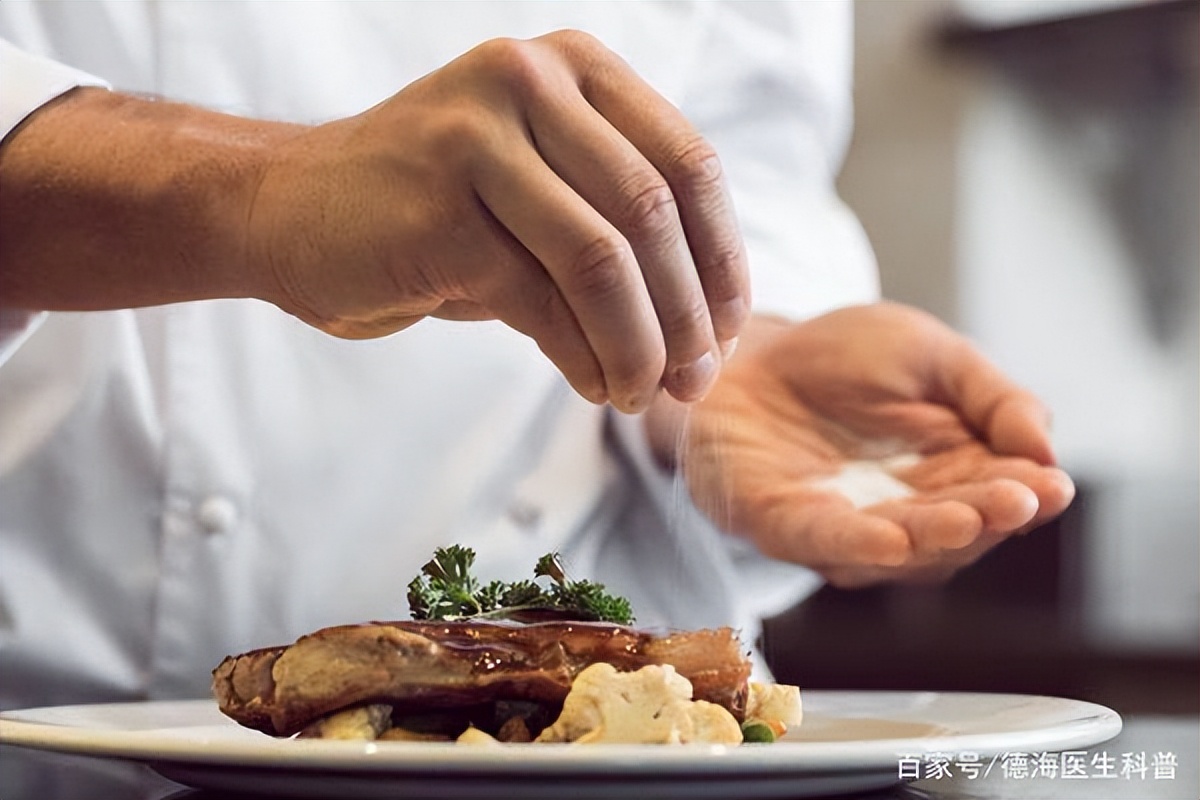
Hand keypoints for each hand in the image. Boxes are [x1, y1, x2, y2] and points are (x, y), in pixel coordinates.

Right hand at [246, 31, 748, 411]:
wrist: (289, 210)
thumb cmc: (433, 212)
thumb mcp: (539, 191)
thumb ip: (618, 227)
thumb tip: (710, 329)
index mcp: (572, 67)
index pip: (690, 165)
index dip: (723, 260)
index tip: (728, 330)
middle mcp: (529, 81)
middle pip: (653, 214)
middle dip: (688, 315)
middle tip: (694, 380)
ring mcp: (479, 138)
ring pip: (605, 259)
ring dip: (639, 346)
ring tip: (640, 394)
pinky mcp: (438, 209)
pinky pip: (543, 301)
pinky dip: (583, 356)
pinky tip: (592, 385)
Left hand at [649, 303, 1074, 587]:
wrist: (745, 349)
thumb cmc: (840, 358)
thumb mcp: (932, 355)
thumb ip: (992, 397)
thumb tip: (1046, 450)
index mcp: (949, 475)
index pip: (999, 495)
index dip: (1026, 495)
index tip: (1051, 486)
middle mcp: (901, 514)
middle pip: (956, 531)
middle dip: (987, 517)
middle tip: (1018, 501)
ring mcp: (842, 528)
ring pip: (898, 548)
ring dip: (931, 537)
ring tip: (967, 518)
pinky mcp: (780, 524)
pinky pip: (820, 541)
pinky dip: (854, 544)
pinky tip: (890, 541)